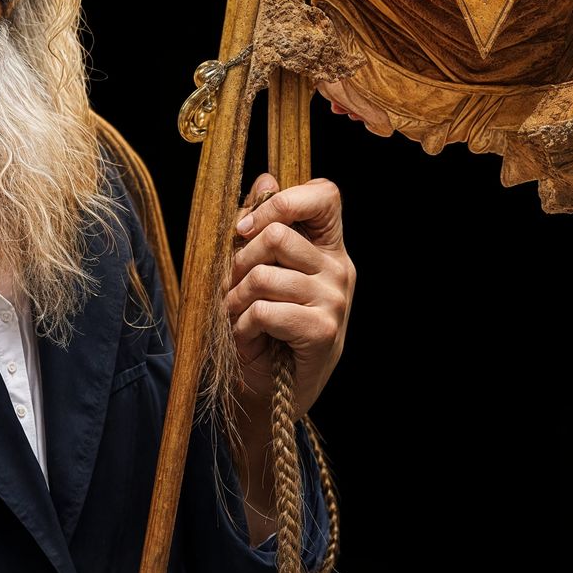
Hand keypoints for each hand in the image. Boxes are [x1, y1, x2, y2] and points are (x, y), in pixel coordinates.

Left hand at [224, 171, 354, 421]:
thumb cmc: (264, 329)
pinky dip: (243, 326)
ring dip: (234, 300)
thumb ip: (261, 227)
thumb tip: (265, 178)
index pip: (326, 194)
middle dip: (237, 262)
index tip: (246, 229)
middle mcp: (339, 269)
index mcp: (329, 247)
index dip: (281, 200)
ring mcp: (335, 300)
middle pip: (276, 235)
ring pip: (263, 275)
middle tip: (232, 289)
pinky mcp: (323, 331)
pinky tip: (249, 338)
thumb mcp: (258, 272)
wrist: (272, 393)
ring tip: (237, 317)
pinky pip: (265, 310)